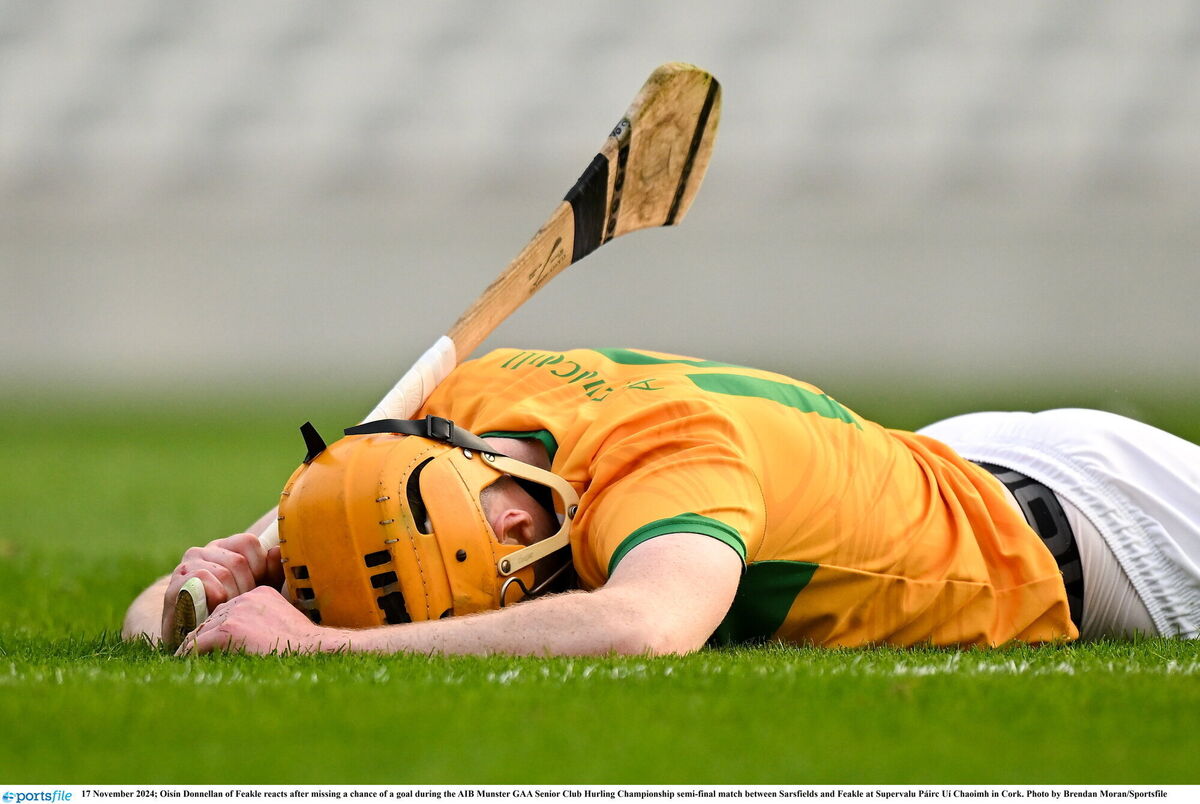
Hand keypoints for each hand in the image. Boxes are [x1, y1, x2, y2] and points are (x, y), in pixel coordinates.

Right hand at [161, 532, 284, 643]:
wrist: (196, 640)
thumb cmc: (231, 612)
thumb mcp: (259, 591)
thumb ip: (272, 572)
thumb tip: (277, 550)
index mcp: (224, 548)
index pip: (248, 542)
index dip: (258, 567)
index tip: (254, 587)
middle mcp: (203, 551)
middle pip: (238, 561)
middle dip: (245, 588)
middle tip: (239, 605)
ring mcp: (186, 566)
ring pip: (222, 572)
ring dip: (230, 597)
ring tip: (226, 610)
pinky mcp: (175, 583)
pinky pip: (201, 578)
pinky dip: (214, 597)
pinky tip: (213, 609)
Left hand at [177, 586, 345, 654]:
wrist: (312, 650)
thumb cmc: (304, 646)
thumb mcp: (287, 623)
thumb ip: (268, 621)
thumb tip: (257, 636)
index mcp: (259, 594)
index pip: (229, 610)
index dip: (221, 629)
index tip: (216, 644)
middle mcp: (244, 599)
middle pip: (212, 619)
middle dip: (206, 637)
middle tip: (194, 656)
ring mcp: (234, 612)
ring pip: (202, 630)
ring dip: (196, 647)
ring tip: (188, 663)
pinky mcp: (225, 630)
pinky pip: (196, 644)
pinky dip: (188, 655)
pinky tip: (185, 665)